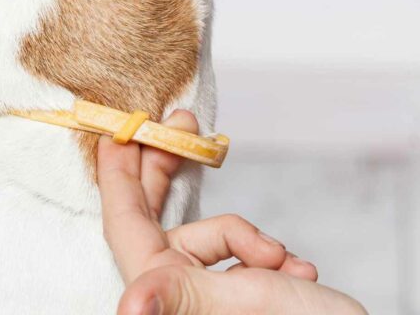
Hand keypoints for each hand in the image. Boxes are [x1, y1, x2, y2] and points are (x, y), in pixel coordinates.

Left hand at [97, 111, 367, 314]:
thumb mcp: (238, 305)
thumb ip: (181, 295)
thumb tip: (132, 309)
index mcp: (162, 294)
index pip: (125, 223)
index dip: (117, 176)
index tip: (117, 130)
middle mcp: (178, 295)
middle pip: (160, 219)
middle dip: (172, 170)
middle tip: (184, 123)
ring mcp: (209, 298)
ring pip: (216, 238)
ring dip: (253, 238)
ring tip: (284, 263)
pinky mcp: (242, 299)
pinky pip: (247, 259)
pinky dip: (278, 261)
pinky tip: (302, 277)